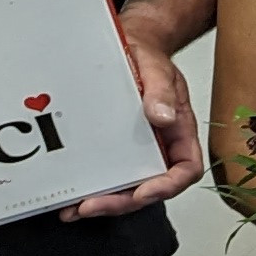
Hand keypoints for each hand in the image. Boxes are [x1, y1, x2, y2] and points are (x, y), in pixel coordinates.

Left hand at [63, 15, 206, 218]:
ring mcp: (137, 151)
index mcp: (179, 132)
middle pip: (150, 187)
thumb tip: (164, 118)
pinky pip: (108, 174)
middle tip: (92, 206)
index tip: (142, 192)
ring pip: (128, 187)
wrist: (129, 46)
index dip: (165, 187)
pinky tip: (70, 195)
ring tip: (74, 209)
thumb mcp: (158, 69)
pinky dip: (91, 189)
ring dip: (103, 202)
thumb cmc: (148, 57)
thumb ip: (162, 92)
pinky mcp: (114, 150)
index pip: (185, 170)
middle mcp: (160, 147)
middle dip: (122, 202)